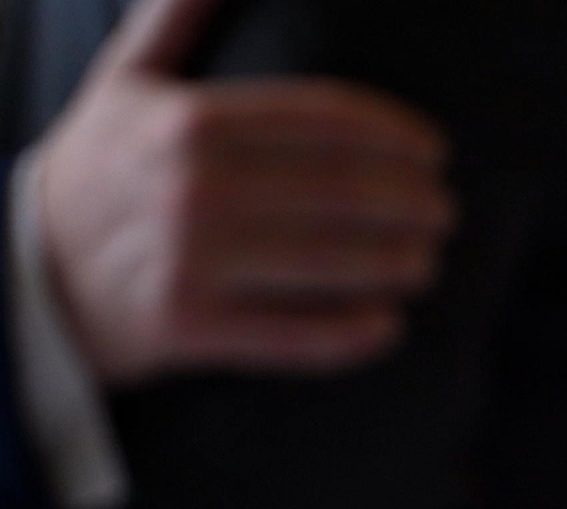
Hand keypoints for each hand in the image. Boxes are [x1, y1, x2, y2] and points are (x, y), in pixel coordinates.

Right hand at [35, 0, 454, 385]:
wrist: (36, 270)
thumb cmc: (102, 169)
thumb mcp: (126, 82)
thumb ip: (174, 17)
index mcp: (191, 122)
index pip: (327, 120)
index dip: (396, 136)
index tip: (433, 151)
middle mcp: (195, 190)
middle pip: (345, 193)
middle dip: (414, 202)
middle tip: (444, 210)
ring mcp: (194, 263)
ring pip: (335, 263)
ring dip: (402, 262)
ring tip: (426, 258)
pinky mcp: (194, 328)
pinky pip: (301, 336)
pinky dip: (358, 332)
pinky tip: (391, 322)